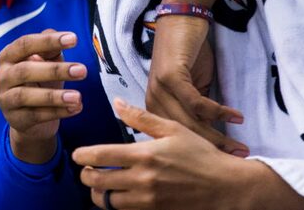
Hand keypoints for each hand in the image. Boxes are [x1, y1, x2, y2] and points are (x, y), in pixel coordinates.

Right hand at [0, 30, 86, 162]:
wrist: (30, 116)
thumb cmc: (40, 79)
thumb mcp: (46, 61)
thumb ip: (50, 48)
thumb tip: (56, 39)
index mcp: (8, 55)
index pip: (26, 44)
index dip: (48, 41)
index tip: (74, 39)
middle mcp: (2, 76)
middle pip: (25, 70)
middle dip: (55, 70)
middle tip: (82, 70)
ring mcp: (5, 99)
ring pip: (26, 96)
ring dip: (54, 96)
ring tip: (77, 96)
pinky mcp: (15, 119)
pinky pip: (36, 115)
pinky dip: (57, 112)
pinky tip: (76, 108)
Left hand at [73, 99, 254, 209]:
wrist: (226, 187)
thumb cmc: (200, 154)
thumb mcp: (172, 129)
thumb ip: (141, 118)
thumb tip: (117, 102)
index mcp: (145, 155)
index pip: (102, 156)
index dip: (83, 156)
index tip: (77, 155)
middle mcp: (143, 180)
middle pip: (99, 182)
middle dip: (87, 176)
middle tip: (87, 170)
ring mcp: (148, 201)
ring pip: (109, 202)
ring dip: (99, 194)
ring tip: (101, 185)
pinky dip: (118, 205)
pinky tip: (120, 195)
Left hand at [146, 15, 247, 155]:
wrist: (181, 20)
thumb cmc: (187, 54)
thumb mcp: (190, 87)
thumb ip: (193, 110)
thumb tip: (210, 134)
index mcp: (155, 106)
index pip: (175, 138)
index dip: (199, 152)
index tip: (221, 165)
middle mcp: (153, 100)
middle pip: (183, 134)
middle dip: (212, 150)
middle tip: (237, 159)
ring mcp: (160, 89)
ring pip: (189, 122)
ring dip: (218, 135)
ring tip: (240, 146)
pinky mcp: (172, 77)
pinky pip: (197, 102)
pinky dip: (218, 112)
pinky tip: (236, 116)